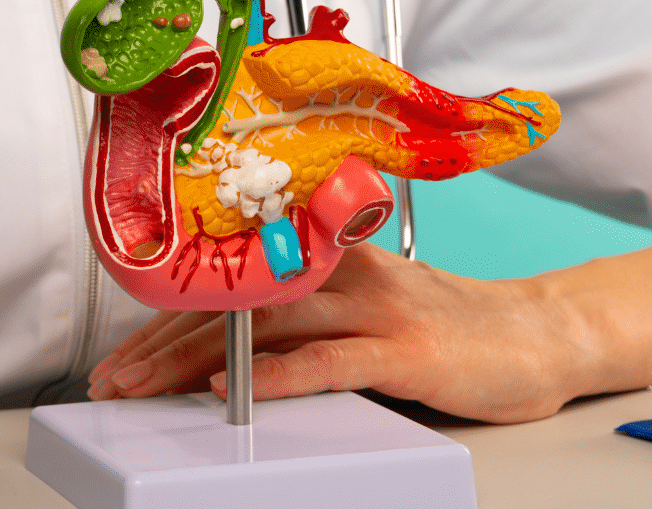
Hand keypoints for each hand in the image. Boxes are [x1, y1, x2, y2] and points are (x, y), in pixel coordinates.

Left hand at [87, 243, 596, 422]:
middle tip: (113, 379)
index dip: (169, 319)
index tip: (123, 354)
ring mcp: (375, 309)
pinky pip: (330, 361)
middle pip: (235, 302)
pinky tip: (234, 392)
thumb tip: (226, 354)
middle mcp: (343, 273)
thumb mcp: (365, 309)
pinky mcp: (406, 350)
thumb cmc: (447, 327)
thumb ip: (304, 319)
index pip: (232, 284)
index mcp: (327, 258)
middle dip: (164, 344)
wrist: (538, 334)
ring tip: (146, 388)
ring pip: (267, 327)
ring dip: (197, 361)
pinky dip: (277, 377)